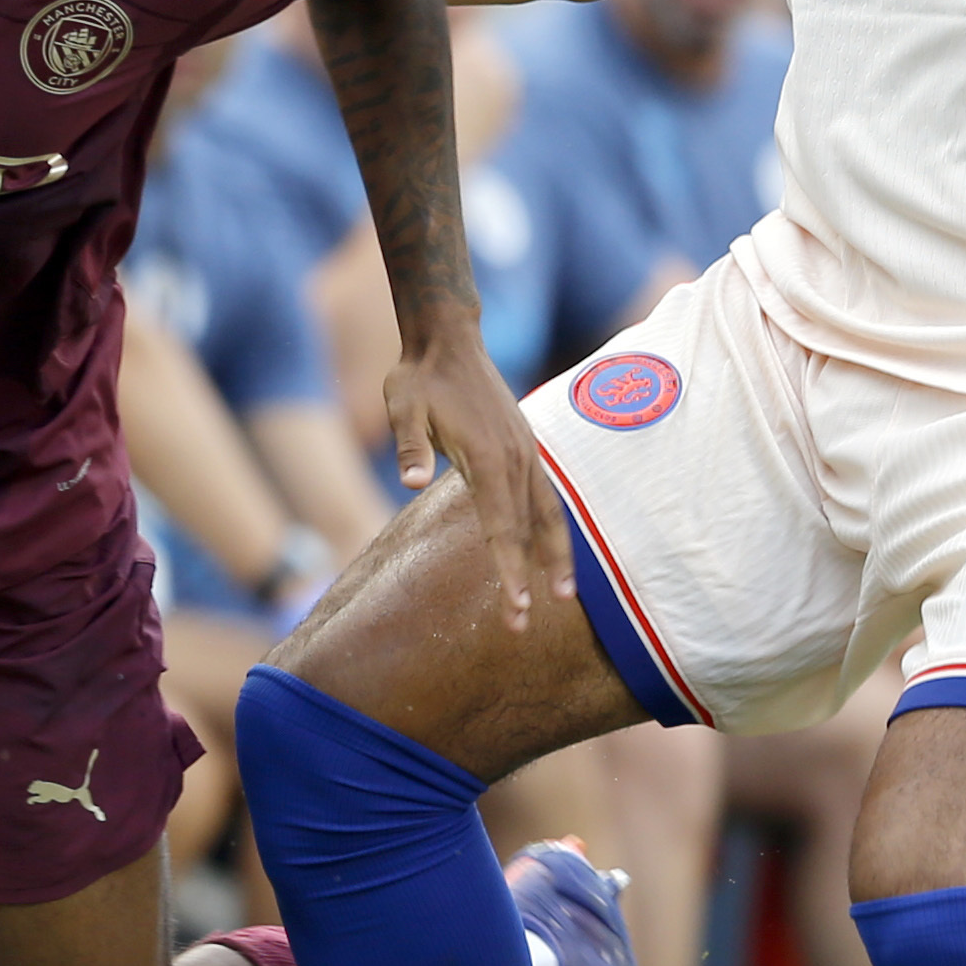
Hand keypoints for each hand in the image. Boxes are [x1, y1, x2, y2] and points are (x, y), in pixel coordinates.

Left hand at [382, 332, 568, 630]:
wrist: (448, 340)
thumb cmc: (419, 378)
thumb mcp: (403, 407)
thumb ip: (410, 446)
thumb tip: (410, 479)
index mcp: (489, 457)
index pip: (502, 527)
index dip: (509, 571)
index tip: (515, 608)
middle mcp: (517, 459)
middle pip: (529, 531)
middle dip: (530, 579)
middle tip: (522, 625)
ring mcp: (527, 453)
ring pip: (549, 515)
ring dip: (556, 557)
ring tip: (563, 597)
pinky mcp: (527, 448)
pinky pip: (546, 497)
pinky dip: (552, 529)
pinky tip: (552, 551)